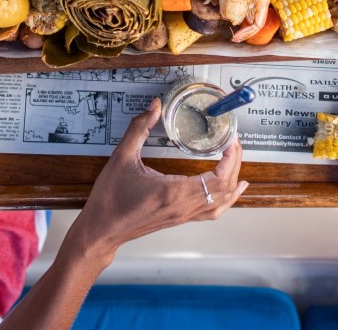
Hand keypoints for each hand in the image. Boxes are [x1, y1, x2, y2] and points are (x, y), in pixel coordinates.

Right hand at [76, 97, 247, 258]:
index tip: (231, 139)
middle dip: (235, 164)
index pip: (217, 179)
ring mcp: (182, 216)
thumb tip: (154, 107)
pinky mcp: (178, 218)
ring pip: (221, 204)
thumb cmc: (109, 200)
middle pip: (224, 190)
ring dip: (233, 182)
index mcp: (173, 193)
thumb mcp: (121, 158)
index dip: (231, 159)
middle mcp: (182, 207)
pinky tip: (231, 191)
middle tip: (233, 141)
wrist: (100, 231)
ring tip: (236, 160)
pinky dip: (226, 199)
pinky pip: (210, 211)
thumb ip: (139, 129)